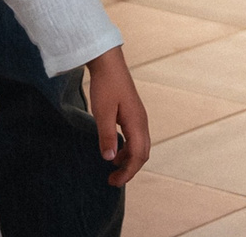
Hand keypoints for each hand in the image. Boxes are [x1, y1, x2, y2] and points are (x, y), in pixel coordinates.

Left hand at [85, 45, 151, 185]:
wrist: (109, 63)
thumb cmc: (105, 86)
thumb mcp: (102, 113)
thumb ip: (107, 137)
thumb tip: (110, 159)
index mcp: (136, 122)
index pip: (138, 155)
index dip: (128, 172)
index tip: (113, 182)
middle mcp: (142, 121)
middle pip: (143, 153)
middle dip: (130, 169)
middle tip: (112, 180)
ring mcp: (139, 117)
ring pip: (140, 146)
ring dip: (129, 160)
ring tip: (112, 169)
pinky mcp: (133, 114)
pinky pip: (135, 138)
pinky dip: (127, 150)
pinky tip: (114, 151)